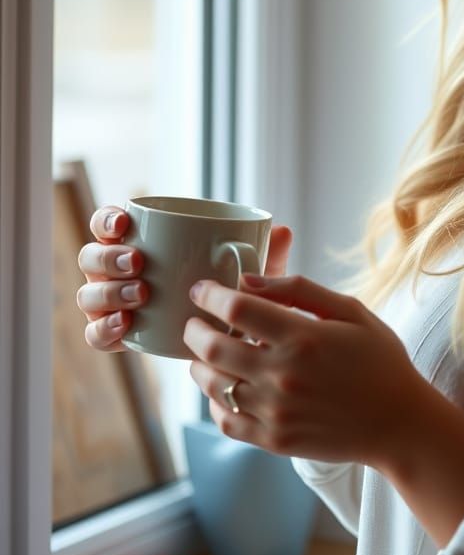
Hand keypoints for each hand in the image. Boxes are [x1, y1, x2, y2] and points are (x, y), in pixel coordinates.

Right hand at [76, 208, 293, 351]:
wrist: (231, 333)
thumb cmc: (236, 286)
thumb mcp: (255, 268)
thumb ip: (267, 251)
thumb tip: (282, 231)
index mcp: (142, 240)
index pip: (110, 223)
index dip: (108, 220)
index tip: (127, 223)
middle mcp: (120, 269)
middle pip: (93, 257)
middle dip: (109, 258)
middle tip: (139, 262)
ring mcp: (114, 302)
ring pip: (90, 295)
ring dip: (109, 292)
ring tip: (141, 294)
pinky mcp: (118, 334)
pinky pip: (96, 334)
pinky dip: (105, 329)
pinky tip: (126, 325)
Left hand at [184, 272, 427, 468]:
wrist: (399, 422)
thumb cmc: (379, 359)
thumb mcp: (351, 311)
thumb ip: (299, 291)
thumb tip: (248, 281)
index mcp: (303, 337)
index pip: (237, 308)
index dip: (210, 294)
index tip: (201, 289)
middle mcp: (282, 375)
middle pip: (212, 346)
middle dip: (194, 328)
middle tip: (195, 320)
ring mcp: (275, 412)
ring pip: (212, 384)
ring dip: (199, 363)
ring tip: (204, 352)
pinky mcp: (273, 441)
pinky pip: (225, 420)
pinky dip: (214, 401)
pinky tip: (223, 387)